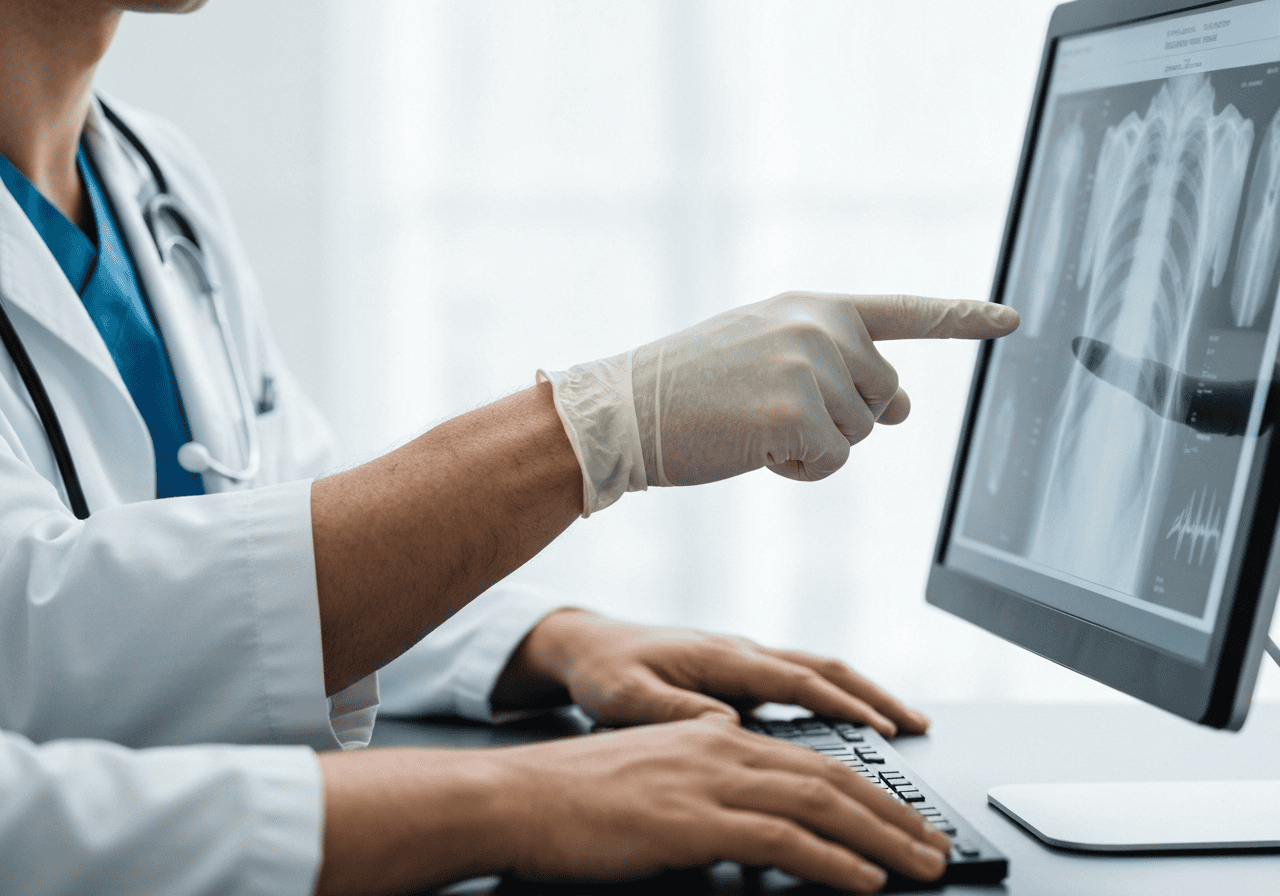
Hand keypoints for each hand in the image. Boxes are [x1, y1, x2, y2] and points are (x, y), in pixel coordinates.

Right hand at [494, 717, 950, 890]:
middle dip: (893, 816)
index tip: (905, 821)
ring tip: (920, 866)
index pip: (814, 761)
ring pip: (819, 804)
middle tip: (935, 847)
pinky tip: (863, 881)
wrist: (517, 798)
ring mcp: (708, 782)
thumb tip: (757, 827)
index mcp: (716, 735)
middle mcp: (722, 747)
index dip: (870, 794)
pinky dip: (832, 861)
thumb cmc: (575, 799)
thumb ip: (711, 794)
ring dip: (881, 840)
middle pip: (832, 778)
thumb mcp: (656, 781)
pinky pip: (781, 839)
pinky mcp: (691, 820)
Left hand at [508, 610, 927, 736]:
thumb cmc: (603, 671)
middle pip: (824, 669)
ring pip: (817, 672)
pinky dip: (835, 700)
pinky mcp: (736, 674)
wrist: (581, 646)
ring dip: (863, 695)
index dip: (844, 706)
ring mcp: (742, 662)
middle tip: (919, 725)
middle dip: (875, 696)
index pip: (797, 681)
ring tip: (903, 724)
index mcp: (722, 658)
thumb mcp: (627, 698)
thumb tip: (729, 731)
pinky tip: (850, 725)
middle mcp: (740, 654)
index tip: (885, 730)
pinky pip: (799, 683)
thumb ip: (677, 714)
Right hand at [539, 292, 1018, 513]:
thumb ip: (838, 369)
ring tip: (751, 427)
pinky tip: (751, 450)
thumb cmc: (691, 389)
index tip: (1012, 318)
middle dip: (843, 419)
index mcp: (812, 306)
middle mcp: (819, 326)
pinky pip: (831, 462)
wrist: (625, 410)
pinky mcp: (795, 411)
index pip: (901, 311)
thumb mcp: (766, 357)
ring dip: (815, 447)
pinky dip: (798, 470)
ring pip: (860, 433)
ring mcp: (809, 365)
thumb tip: (904, 409)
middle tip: (771, 415)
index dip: (959, 317)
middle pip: (885, 395)